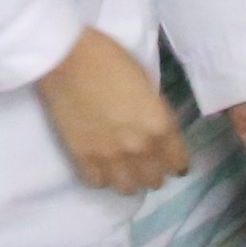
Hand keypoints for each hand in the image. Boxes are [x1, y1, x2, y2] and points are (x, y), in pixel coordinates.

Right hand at [35, 27, 189, 193]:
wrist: (68, 58)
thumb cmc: (111, 60)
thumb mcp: (148, 85)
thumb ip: (155, 115)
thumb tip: (155, 132)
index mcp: (160, 126)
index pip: (177, 164)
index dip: (174, 162)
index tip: (169, 159)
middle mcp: (139, 148)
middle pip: (154, 181)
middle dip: (151, 171)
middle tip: (143, 160)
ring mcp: (110, 156)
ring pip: (128, 188)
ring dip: (128, 178)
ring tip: (122, 166)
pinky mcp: (83, 158)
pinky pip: (98, 183)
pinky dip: (101, 177)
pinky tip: (100, 164)